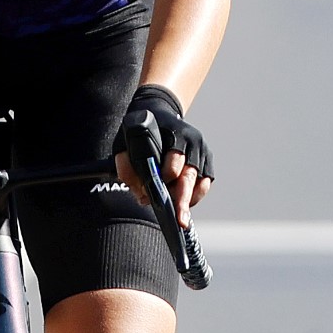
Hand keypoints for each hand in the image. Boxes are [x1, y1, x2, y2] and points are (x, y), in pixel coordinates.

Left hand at [115, 84, 213, 228]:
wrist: (157, 111)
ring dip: (188, 201)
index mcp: (174, 133)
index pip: (175, 160)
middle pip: (190, 176)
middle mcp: (193, 142)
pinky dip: (195, 196)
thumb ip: (126, 166)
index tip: (153, 192)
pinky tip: (183, 205)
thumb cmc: (140, 131)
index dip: (165, 178)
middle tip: (179, 221)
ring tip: (177, 216)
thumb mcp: (125, 142)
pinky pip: (204, 184)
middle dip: (183, 200)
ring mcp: (202, 151)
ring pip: (200, 183)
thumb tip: (140, 193)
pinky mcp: (207, 160)